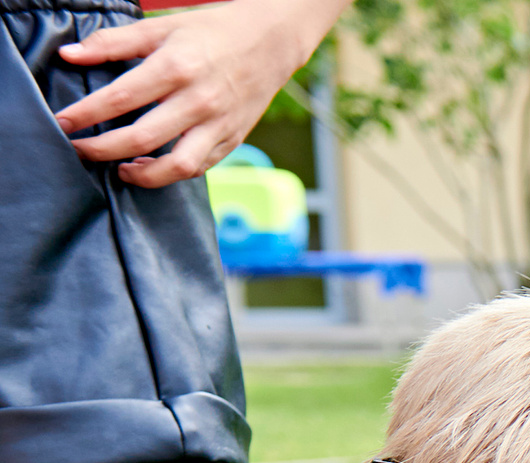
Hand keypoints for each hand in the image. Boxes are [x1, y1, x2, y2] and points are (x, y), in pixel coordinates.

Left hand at [54, 0, 341, 187]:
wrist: (272, 42)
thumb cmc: (214, 30)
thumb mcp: (162, 27)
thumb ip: (113, 42)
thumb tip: (70, 55)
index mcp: (177, 66)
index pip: (121, 97)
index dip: (86, 113)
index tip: (62, 122)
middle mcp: (199, 100)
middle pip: (141, 138)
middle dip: (101, 149)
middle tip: (78, 149)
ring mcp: (219, 124)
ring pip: (175, 166)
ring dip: (140, 174)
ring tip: (118, 168)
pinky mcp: (232, 139)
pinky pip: (198, 166)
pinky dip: (170, 173)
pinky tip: (149, 166)